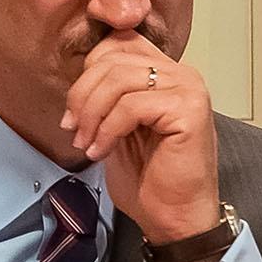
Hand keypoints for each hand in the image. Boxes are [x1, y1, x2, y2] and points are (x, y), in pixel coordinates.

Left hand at [61, 31, 220, 244]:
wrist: (175, 217)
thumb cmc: (149, 179)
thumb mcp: (117, 126)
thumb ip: (107, 95)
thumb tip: (79, 75)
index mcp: (165, 72)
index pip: (117, 44)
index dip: (88, 73)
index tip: (73, 113)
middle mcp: (181, 74)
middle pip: (114, 59)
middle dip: (82, 95)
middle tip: (73, 129)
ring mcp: (188, 89)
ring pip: (119, 79)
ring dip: (92, 114)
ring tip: (86, 143)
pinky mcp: (188, 110)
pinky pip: (131, 105)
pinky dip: (108, 129)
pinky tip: (102, 151)